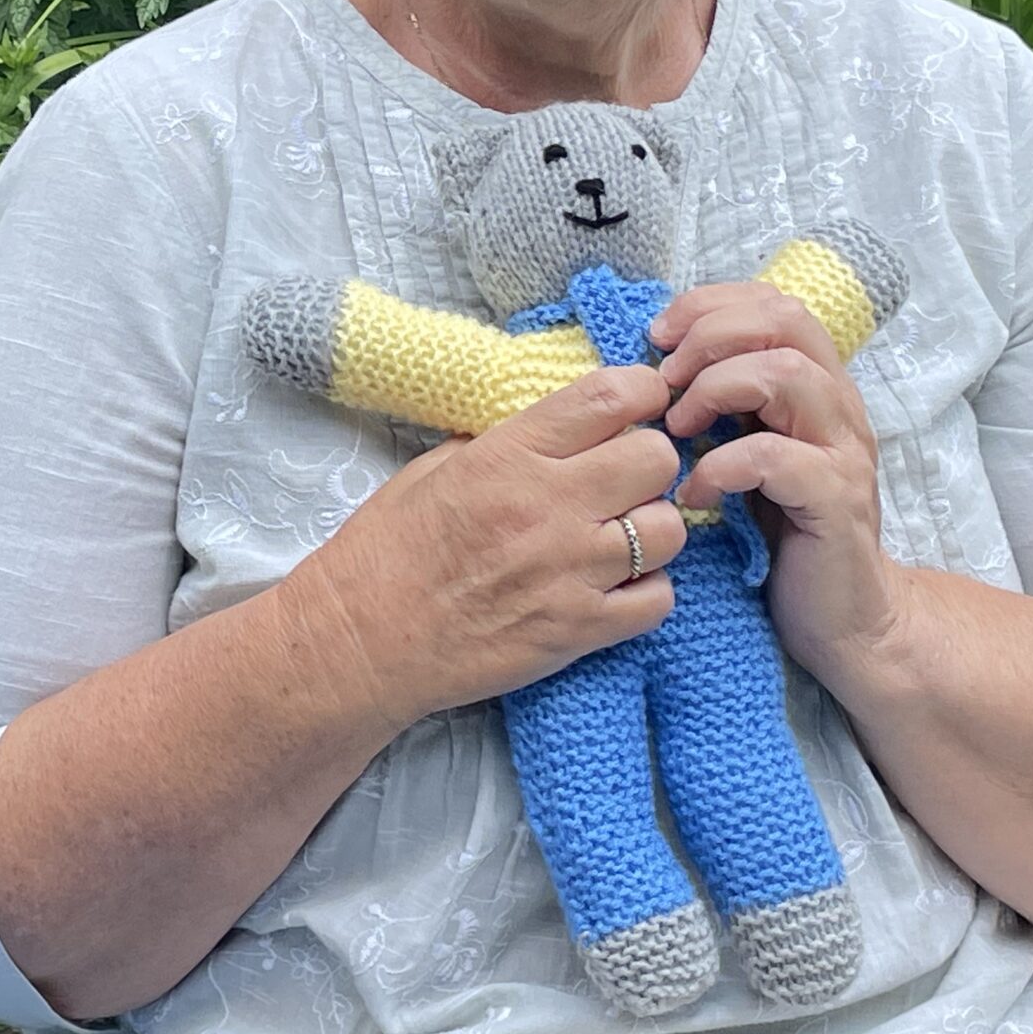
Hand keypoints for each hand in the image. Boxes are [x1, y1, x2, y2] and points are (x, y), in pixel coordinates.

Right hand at [285, 367, 690, 731]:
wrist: (363, 642)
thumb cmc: (386, 552)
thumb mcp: (434, 469)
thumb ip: (504, 443)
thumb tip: (560, 427)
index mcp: (509, 456)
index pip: (612, 396)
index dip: (643, 391)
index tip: (639, 402)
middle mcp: (549, 507)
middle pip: (657, 458)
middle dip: (647, 460)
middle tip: (623, 477)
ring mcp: (570, 572)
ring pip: (669, 529)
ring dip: (651, 528)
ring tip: (618, 536)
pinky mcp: (579, 631)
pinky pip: (658, 599)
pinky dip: (646, 590)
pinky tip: (615, 586)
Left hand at [649, 282, 905, 684]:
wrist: (844, 619)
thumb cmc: (782, 535)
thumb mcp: (746, 454)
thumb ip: (723, 407)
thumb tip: (655, 365)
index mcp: (815, 387)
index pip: (774, 303)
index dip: (711, 305)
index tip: (659, 336)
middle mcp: (838, 407)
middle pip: (785, 320)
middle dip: (711, 335)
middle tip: (665, 379)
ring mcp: (844, 452)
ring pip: (787, 375)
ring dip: (716, 389)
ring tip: (679, 428)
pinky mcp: (836, 501)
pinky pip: (778, 458)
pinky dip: (724, 465)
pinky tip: (698, 493)